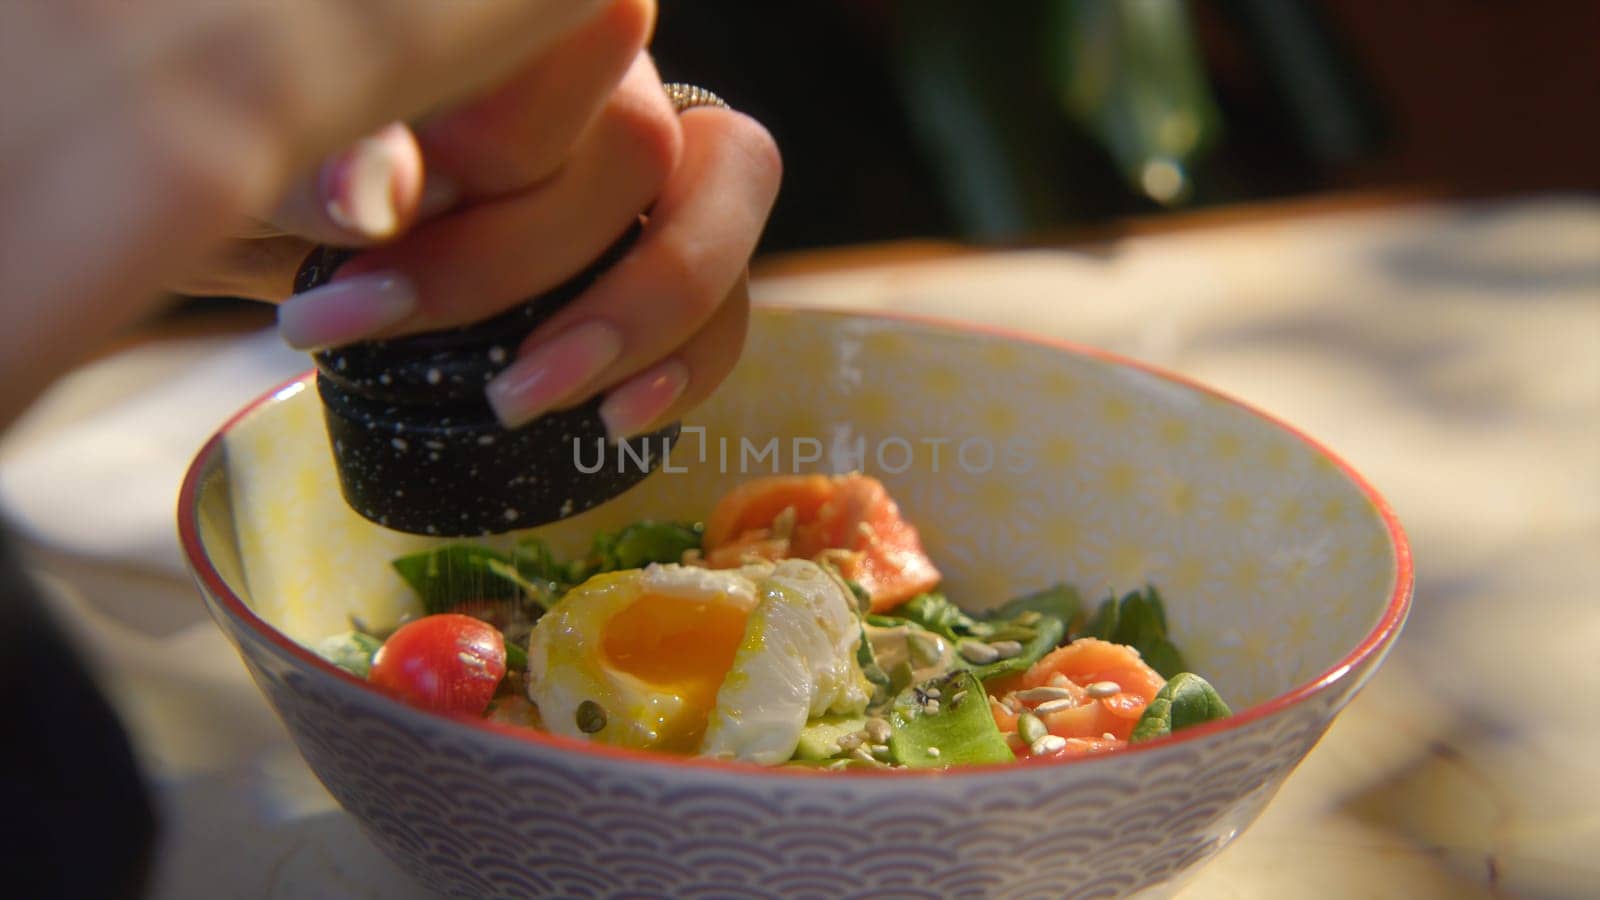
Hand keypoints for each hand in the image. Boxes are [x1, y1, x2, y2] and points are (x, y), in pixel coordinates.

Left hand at [177, 1, 780, 441]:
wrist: (317, 234)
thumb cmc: (293, 170)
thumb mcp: (273, 157)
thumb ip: (317, 160)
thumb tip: (375, 200)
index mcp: (523, 27)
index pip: (584, 34)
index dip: (502, 135)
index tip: (381, 214)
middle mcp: (612, 76)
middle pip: (640, 148)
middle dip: (510, 259)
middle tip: (372, 321)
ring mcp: (666, 164)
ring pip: (726, 204)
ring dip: (628, 318)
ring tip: (511, 397)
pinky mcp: (679, 258)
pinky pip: (731, 304)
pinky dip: (684, 367)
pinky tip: (611, 419)